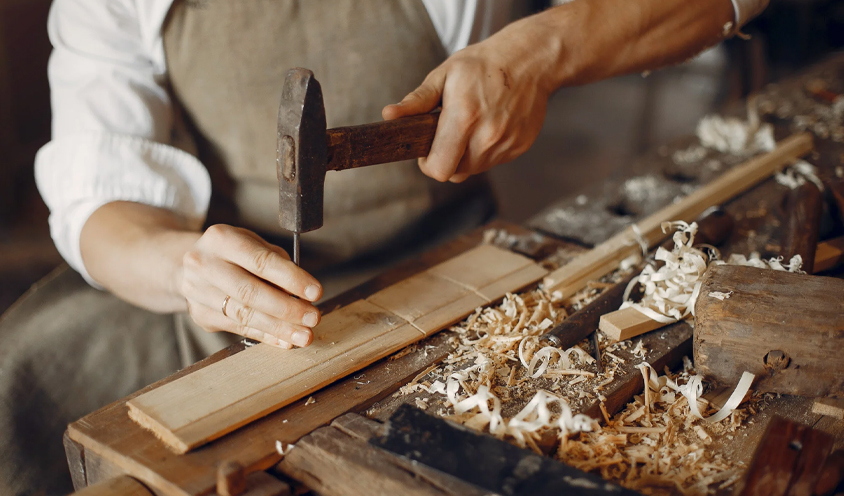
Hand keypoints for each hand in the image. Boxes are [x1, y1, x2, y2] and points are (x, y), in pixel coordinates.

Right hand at [180, 225, 322, 348]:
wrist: (186, 265)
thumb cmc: (232, 252)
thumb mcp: (253, 244)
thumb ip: (277, 263)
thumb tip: (301, 294)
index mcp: (221, 238)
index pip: (261, 261)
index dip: (291, 279)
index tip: (315, 292)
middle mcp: (203, 264)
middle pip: (250, 292)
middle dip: (287, 308)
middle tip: (313, 318)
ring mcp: (197, 291)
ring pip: (244, 314)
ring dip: (278, 328)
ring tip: (304, 335)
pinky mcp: (200, 314)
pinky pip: (238, 328)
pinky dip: (265, 335)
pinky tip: (284, 341)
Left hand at [382, 17, 554, 182]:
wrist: (529, 60)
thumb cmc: (482, 64)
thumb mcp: (444, 75)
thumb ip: (417, 101)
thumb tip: (390, 116)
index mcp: (464, 118)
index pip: (439, 168)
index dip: (428, 164)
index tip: (427, 150)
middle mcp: (487, 137)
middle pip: (455, 173)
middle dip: (446, 159)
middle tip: (448, 134)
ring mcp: (506, 144)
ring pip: (474, 169)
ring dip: (466, 155)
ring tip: (471, 125)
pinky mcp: (519, 147)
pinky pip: (493, 161)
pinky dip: (486, 150)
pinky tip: (490, 124)